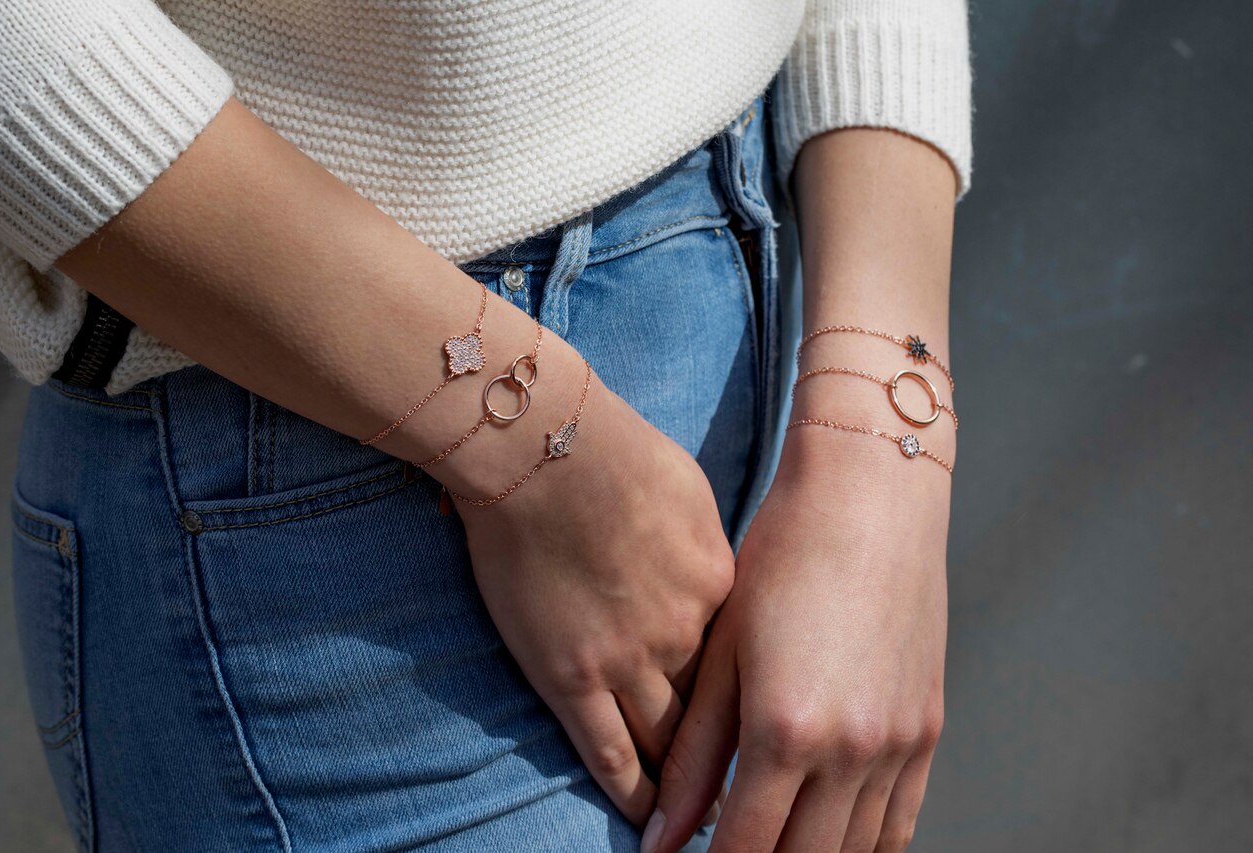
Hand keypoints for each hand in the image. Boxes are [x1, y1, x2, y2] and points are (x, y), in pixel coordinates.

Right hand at [456, 365, 735, 827]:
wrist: (547, 448)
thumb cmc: (619, 453)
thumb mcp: (692, 496)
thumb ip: (707, 551)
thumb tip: (713, 577)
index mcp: (722, 589)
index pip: (746, 668)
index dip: (757, 708)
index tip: (770, 735)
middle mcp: (687, 634)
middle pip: (718, 715)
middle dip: (737, 762)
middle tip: (752, 799)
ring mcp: (629, 660)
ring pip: (671, 745)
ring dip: (687, 789)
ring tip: (699, 822)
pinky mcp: (571, 676)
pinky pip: (610, 752)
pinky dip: (632, 792)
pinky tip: (645, 819)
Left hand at [647, 431, 950, 851]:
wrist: (870, 499)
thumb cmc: (781, 561)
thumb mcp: (723, 654)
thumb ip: (694, 755)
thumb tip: (659, 837)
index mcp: (789, 731)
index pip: (746, 848)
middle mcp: (854, 750)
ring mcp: (901, 744)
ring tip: (772, 845)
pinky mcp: (928, 729)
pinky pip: (901, 823)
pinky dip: (864, 846)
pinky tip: (830, 838)